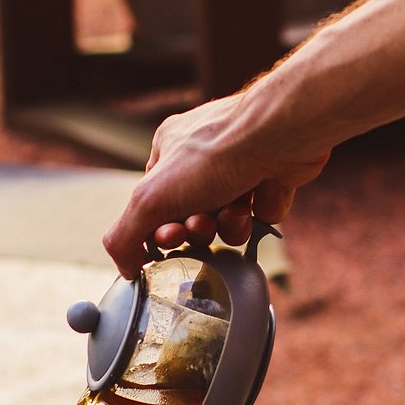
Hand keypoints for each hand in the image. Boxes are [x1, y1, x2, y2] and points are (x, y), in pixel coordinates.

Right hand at [103, 92, 329, 278]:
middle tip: (203, 223)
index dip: (161, 230)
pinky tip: (263, 194)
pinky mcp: (271, 180)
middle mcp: (202, 159)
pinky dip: (261, 213)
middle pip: (191, 220)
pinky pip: (260, 217)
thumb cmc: (214, 155)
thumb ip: (124, 237)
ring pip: (227, 223)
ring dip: (230, 224)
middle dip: (198, 229)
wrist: (279, 136)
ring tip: (238, 207)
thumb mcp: (150, 198)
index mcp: (168, 154)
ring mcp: (239, 170)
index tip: (171, 237)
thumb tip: (126, 268)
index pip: (153, 207)